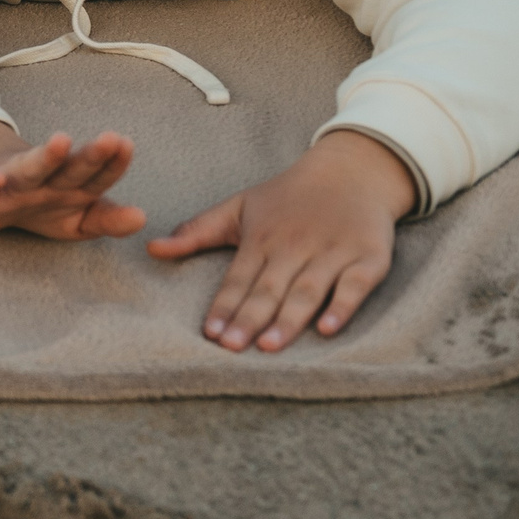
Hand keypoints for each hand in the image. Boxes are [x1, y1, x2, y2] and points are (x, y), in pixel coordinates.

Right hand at [0, 120, 146, 240]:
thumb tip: (141, 218)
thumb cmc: (38, 206)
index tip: (127, 145)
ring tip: (61, 141)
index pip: (97, 177)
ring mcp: (11, 184)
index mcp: (70, 187)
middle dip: (90, 156)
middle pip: (70, 169)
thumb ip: (108, 219)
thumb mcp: (76, 221)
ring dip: (46, 157)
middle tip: (111, 140)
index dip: (113, 165)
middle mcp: (44, 181)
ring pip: (30, 169)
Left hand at [147, 129, 415, 351]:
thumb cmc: (288, 197)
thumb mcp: (239, 207)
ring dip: (288, 319)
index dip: (224, 306)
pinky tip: (326, 329)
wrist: (352, 172)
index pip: (238, 278)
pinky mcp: (368, 259)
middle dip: (249, 318)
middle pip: (269, 288)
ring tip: (268, 346)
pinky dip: (342, 307)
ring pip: (307, 290)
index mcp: (262, 238)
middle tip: (231, 347)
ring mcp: (333, 252)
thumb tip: (150, 248)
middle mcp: (295, 246)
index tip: (210, 333)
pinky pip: (355, 286)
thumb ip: (197, 231)